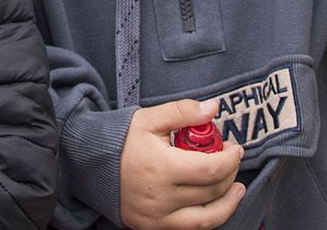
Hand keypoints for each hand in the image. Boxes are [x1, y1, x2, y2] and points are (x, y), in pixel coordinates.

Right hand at [120, 99, 245, 228]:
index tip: (235, 148)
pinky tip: (217, 204)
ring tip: (237, 189)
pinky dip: (210, 217)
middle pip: (212, 191)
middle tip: (230, 159)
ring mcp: (158, 216)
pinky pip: (191, 229)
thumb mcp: (149, 118)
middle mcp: (161, 197)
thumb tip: (213, 108)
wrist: (90, 164)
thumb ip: (183, 112)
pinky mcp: (154, 226)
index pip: (211, 169)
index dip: (230, 159)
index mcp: (161, 167)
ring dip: (228, 203)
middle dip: (230, 174)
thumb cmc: (120, 140)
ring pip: (207, 217)